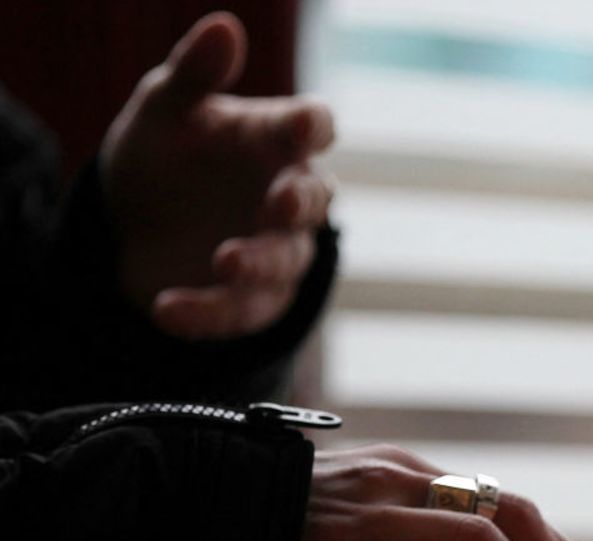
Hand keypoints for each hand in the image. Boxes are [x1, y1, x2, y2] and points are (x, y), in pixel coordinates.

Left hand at [101, 12, 335, 339]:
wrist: (131, 227)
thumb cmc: (164, 154)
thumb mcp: (163, 109)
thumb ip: (195, 73)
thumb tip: (224, 26)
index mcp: (276, 140)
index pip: (313, 127)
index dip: (312, 128)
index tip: (304, 127)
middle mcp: (287, 196)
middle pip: (314, 199)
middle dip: (300, 202)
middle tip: (280, 202)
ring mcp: (276, 252)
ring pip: (285, 261)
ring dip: (259, 262)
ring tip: (225, 260)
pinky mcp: (252, 301)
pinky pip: (240, 312)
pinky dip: (206, 313)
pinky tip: (166, 308)